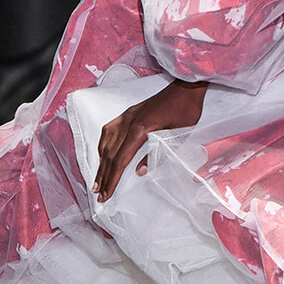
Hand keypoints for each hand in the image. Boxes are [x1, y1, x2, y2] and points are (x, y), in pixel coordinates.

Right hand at [94, 79, 207, 202]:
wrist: (186, 87)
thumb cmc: (185, 110)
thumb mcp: (176, 136)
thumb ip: (156, 154)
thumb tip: (139, 171)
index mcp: (140, 130)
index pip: (120, 161)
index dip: (112, 180)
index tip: (106, 195)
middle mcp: (127, 123)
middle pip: (110, 155)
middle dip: (103, 177)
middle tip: (99, 195)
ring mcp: (126, 117)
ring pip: (106, 143)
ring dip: (100, 164)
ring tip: (97, 181)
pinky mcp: (127, 114)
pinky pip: (108, 131)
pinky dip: (102, 145)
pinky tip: (101, 155)